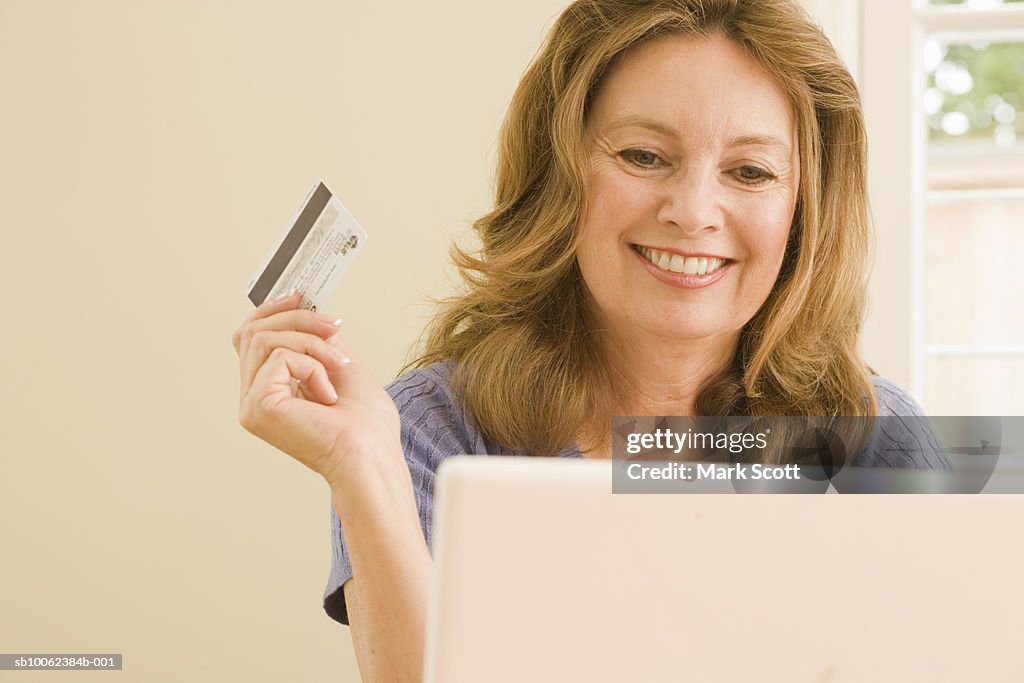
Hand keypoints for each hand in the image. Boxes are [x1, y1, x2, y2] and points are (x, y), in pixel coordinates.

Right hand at [232, 291, 402, 490]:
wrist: (373, 456)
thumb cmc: (366, 426)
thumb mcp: (341, 365)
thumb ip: (318, 339)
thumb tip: (306, 308)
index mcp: (268, 392)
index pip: (250, 338)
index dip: (271, 311)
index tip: (300, 295)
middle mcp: (253, 399)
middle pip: (254, 332)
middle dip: (297, 318)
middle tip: (334, 325)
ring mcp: (251, 405)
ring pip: (266, 339)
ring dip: (313, 342)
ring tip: (340, 364)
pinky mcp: (258, 407)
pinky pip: (280, 358)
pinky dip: (313, 365)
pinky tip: (328, 394)